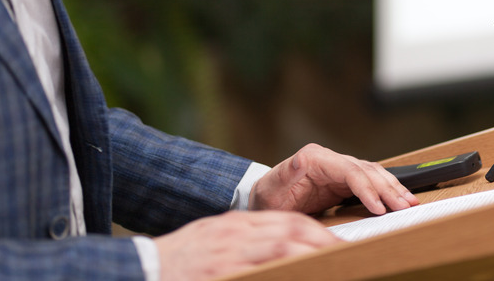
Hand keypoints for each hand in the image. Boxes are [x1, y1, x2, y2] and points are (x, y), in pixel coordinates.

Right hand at [154, 210, 339, 280]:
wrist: (145, 267)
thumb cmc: (181, 258)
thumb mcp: (216, 240)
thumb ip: (245, 241)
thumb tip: (279, 250)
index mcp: (238, 223)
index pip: (288, 220)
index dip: (315, 231)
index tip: (335, 241)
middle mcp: (238, 232)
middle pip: (292, 230)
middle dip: (323, 240)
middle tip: (348, 253)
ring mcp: (232, 251)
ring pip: (284, 247)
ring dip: (314, 254)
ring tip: (338, 264)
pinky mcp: (225, 269)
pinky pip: (265, 269)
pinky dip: (287, 270)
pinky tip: (306, 273)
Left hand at [250, 143, 418, 214]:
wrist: (266, 199)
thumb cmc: (268, 196)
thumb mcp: (272, 188)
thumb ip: (287, 174)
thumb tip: (300, 160)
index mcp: (315, 158)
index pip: (350, 171)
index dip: (367, 188)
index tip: (379, 208)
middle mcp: (330, 159)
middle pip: (366, 171)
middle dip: (387, 189)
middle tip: (404, 206)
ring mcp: (339, 168)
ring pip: (373, 173)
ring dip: (392, 187)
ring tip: (409, 201)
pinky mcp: (343, 180)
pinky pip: (370, 182)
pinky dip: (386, 190)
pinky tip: (399, 198)